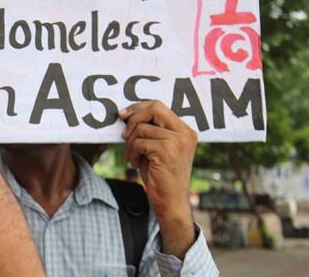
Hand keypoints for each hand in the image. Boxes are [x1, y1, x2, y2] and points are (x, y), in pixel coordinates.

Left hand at [120, 100, 197, 256]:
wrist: (171, 202)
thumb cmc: (161, 176)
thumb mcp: (157, 148)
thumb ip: (149, 131)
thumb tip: (126, 114)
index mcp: (184, 130)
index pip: (158, 106)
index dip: (138, 108)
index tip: (123, 115)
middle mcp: (184, 133)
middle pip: (153, 108)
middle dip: (133, 117)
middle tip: (123, 132)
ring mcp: (178, 141)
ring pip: (141, 128)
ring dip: (130, 143)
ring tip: (133, 157)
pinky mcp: (167, 150)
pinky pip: (139, 142)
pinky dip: (131, 152)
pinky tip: (135, 164)